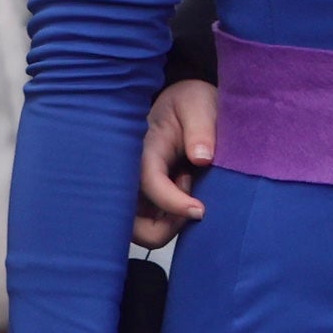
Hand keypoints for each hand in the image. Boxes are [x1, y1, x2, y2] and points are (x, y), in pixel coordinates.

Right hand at [132, 81, 215, 248]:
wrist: (183, 102)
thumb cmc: (189, 102)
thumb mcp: (198, 105)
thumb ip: (201, 129)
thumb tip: (202, 158)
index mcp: (142, 150)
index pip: (148, 184)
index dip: (173, 203)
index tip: (200, 210)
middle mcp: (129, 174)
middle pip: (130, 223)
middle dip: (164, 225)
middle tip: (192, 201)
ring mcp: (133, 188)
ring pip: (139, 230)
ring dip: (167, 224)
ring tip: (186, 190)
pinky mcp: (142, 196)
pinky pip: (149, 224)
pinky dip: (169, 221)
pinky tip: (183, 194)